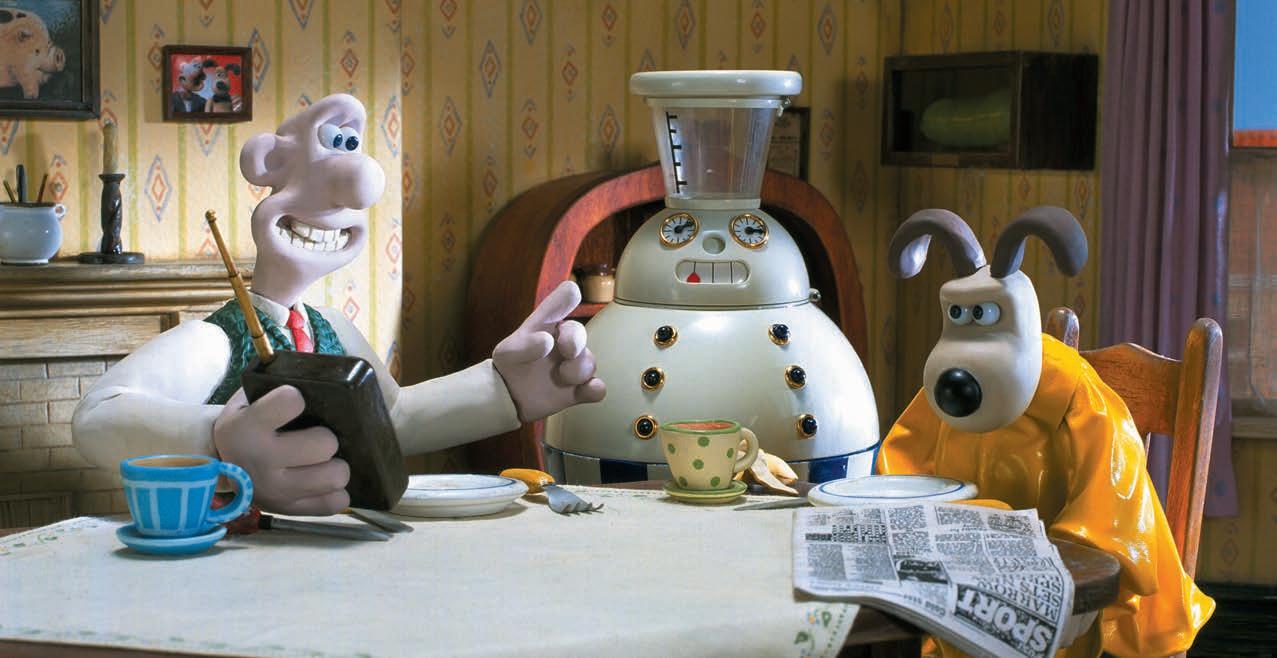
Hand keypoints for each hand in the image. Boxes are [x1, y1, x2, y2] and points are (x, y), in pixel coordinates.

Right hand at [212, 386, 350, 515]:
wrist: (214, 467)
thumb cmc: (244, 426)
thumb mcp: (248, 401)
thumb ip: (279, 386)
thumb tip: (327, 373)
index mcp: (247, 427)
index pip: (290, 401)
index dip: (296, 398)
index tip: (294, 401)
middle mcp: (261, 461)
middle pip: (325, 443)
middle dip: (326, 437)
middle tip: (317, 436)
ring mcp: (276, 492)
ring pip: (336, 476)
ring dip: (335, 465)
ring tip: (323, 460)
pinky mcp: (289, 510)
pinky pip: (335, 503)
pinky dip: (335, 491)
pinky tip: (322, 480)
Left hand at [493, 281, 605, 421]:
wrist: (509, 396)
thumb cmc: (510, 366)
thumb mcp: (507, 354)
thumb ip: (524, 346)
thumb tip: (547, 341)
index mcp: (546, 325)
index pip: (560, 303)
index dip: (568, 297)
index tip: (573, 293)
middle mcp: (564, 342)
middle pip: (578, 333)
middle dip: (575, 340)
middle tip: (568, 351)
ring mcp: (573, 365)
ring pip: (589, 362)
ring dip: (579, 369)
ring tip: (561, 376)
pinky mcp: (578, 389)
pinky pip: (596, 387)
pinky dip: (595, 388)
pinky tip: (588, 389)